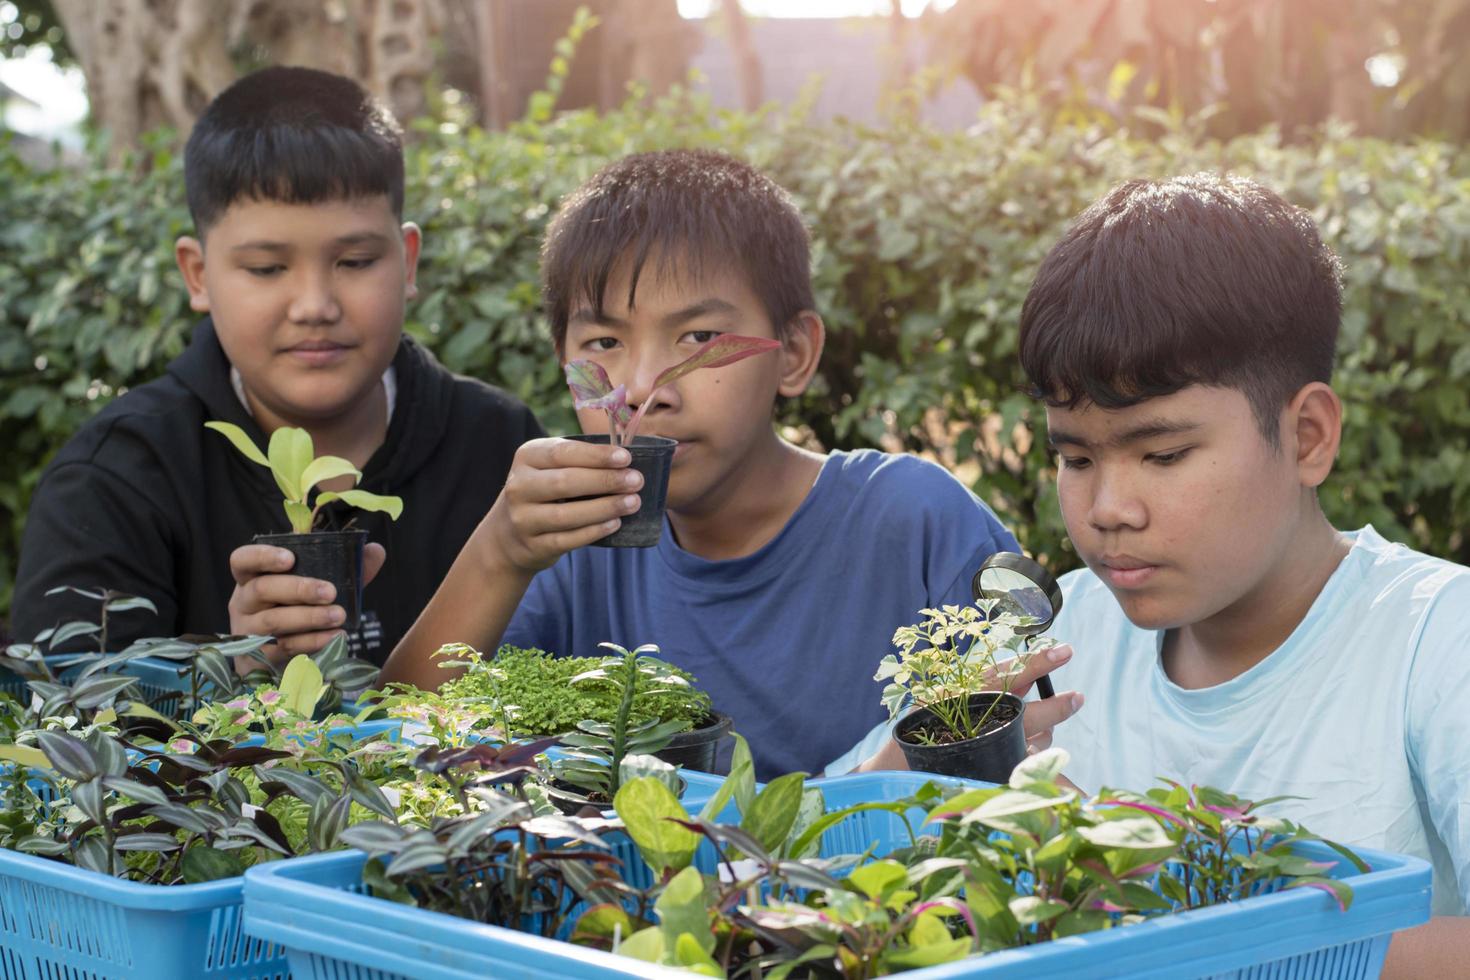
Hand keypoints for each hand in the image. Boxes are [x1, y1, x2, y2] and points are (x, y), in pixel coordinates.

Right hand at [227, 541, 386, 670]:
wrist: (284, 659)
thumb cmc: (299, 609)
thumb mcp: (317, 585)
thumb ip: (344, 568)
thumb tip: (374, 550)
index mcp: (252, 577)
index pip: (243, 560)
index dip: (262, 556)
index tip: (289, 558)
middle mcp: (244, 602)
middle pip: (262, 589)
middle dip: (298, 589)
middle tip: (330, 592)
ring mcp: (248, 631)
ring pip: (273, 621)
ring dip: (309, 617)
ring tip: (338, 616)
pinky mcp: (260, 657)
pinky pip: (285, 647)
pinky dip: (312, 641)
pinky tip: (334, 637)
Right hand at [481, 437, 644, 573]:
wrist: (508, 533)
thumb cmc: (544, 491)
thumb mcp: (550, 466)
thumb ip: (580, 460)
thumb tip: (626, 461)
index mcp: (527, 457)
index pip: (562, 452)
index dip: (596, 455)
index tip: (626, 458)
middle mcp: (519, 486)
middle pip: (565, 482)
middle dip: (605, 481)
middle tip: (636, 481)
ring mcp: (522, 518)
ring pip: (566, 515)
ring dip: (604, 508)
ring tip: (632, 503)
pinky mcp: (532, 545)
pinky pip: (567, 540)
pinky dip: (594, 531)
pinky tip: (615, 523)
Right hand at [855, 644, 1084, 776]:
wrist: (900, 762)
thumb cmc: (930, 720)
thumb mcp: (954, 692)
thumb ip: (990, 684)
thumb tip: (1029, 675)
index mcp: (967, 689)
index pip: (1008, 671)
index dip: (1039, 661)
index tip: (1066, 651)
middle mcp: (976, 716)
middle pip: (1026, 712)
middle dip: (1057, 707)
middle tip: (1078, 698)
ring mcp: (983, 745)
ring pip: (1029, 739)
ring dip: (1041, 733)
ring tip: (1038, 728)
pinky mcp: (989, 766)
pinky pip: (1024, 760)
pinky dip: (1029, 751)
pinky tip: (1024, 747)